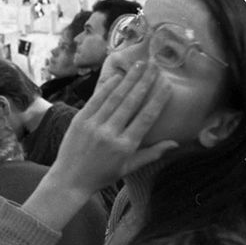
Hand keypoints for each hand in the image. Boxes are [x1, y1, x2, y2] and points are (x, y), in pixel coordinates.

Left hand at [51, 61, 176, 194]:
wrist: (70, 179)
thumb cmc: (102, 175)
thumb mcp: (129, 167)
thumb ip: (152, 153)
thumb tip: (175, 143)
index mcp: (125, 146)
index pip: (145, 118)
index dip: (157, 100)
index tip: (167, 85)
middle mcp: (109, 133)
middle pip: (131, 102)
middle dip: (144, 82)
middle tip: (155, 66)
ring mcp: (93, 125)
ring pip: (114, 97)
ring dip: (128, 79)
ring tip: (139, 65)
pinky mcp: (79, 120)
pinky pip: (96, 99)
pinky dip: (107, 87)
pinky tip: (118, 76)